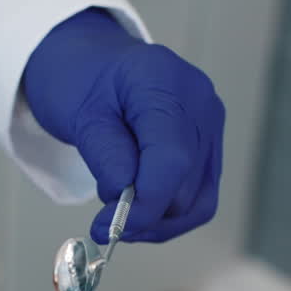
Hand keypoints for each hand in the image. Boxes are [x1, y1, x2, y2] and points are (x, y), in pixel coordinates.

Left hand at [23, 8, 224, 243]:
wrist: (93, 63)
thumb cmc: (82, 81)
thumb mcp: (80, 116)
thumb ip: (106, 156)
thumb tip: (125, 198)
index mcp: (165, 82)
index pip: (171, 159)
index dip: (145, 204)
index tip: (109, 227)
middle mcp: (200, 102)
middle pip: (185, 184)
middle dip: (143, 213)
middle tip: (102, 221)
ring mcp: (210, 124)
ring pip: (196, 200)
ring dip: (156, 221)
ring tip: (117, 216)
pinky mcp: (209, 146)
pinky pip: (198, 197)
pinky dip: (168, 214)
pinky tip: (140, 214)